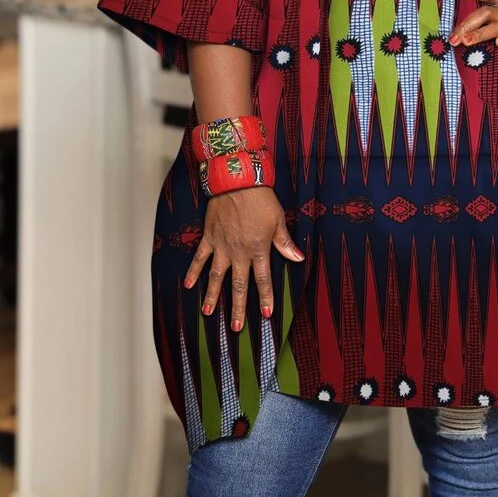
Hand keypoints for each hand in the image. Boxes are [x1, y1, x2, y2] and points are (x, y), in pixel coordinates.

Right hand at [183, 186, 304, 330]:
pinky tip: (188, 285)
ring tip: (207, 313)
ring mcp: (221, 246)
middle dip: (238, 307)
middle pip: (238, 285)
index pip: (262, 280)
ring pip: (216, 277)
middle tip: (235, 327)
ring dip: (211, 296)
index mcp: (258, 249)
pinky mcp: (209, 238)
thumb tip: (298, 258)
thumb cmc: (261, 199)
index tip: (265, 314)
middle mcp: (239, 252)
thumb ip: (285, 242)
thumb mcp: (278, 220)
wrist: (238, 181)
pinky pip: (199, 258)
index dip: (265, 298)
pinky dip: (193, 272)